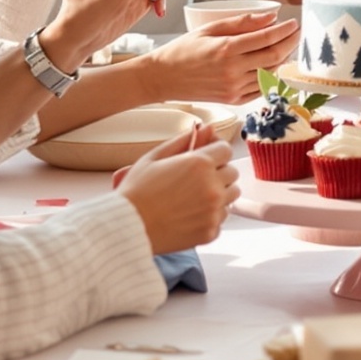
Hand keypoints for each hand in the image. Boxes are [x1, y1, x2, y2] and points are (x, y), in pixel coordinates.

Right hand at [115, 123, 234, 254]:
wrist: (128, 226)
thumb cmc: (137, 191)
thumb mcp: (155, 157)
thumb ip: (184, 140)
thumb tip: (206, 128)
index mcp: (200, 164)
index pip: (226, 150)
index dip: (214, 152)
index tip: (204, 158)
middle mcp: (212, 187)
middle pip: (232, 173)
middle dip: (218, 172)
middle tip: (196, 179)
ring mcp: (213, 211)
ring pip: (231, 196)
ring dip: (219, 193)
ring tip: (194, 197)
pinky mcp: (210, 231)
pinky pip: (221, 218)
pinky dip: (211, 216)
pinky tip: (190, 214)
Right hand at [153, 8, 299, 106]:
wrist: (163, 78)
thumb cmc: (184, 50)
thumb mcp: (209, 28)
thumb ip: (242, 22)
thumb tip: (271, 17)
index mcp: (226, 49)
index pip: (267, 38)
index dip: (285, 30)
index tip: (294, 22)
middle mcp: (233, 71)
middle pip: (275, 56)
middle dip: (291, 43)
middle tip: (297, 33)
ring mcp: (234, 88)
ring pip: (271, 72)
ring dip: (283, 58)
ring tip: (286, 46)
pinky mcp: (234, 100)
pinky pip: (261, 87)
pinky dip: (271, 74)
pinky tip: (272, 63)